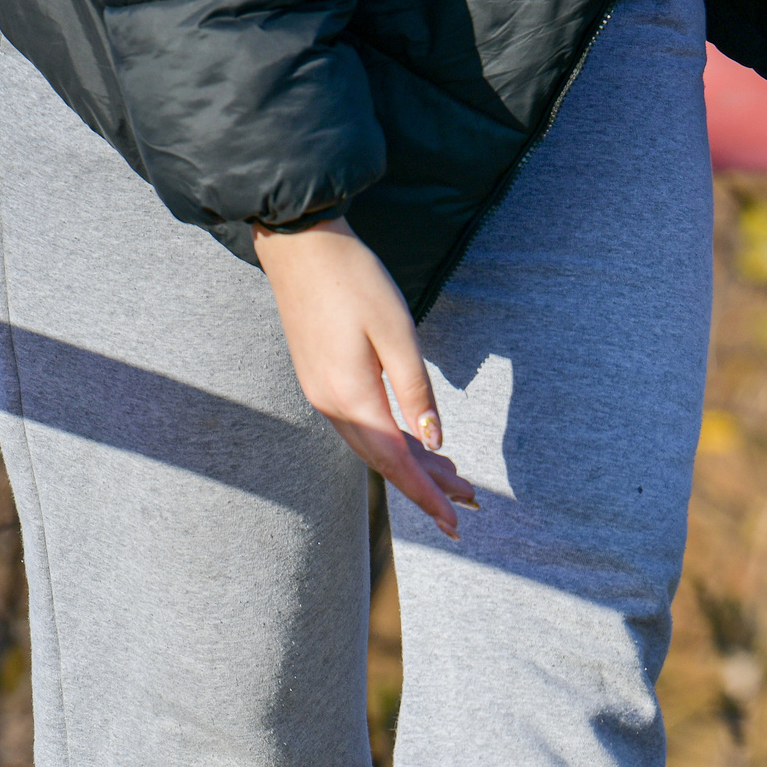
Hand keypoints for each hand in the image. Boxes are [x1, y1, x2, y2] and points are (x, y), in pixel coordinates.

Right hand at [254, 219, 479, 536]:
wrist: (299, 245)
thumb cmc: (353, 280)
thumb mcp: (397, 332)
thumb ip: (416, 390)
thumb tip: (433, 440)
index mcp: (353, 397)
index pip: (398, 462)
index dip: (428, 495)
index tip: (455, 521)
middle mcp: (332, 405)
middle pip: (386, 462)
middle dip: (427, 487)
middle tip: (467, 504)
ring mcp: (323, 394)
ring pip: (374, 446)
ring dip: (412, 465)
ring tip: (452, 478)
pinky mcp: (322, 380)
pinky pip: (361, 426)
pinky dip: (392, 442)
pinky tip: (415, 442)